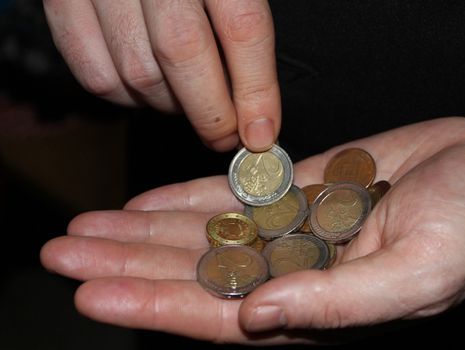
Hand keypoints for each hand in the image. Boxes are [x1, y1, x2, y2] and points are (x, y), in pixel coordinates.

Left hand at [40, 117, 464, 344]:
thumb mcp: (419, 274)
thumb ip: (341, 306)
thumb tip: (259, 316)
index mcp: (318, 308)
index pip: (220, 317)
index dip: (155, 307)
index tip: (94, 296)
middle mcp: (293, 274)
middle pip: (194, 276)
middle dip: (128, 268)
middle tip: (63, 255)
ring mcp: (292, 231)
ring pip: (202, 236)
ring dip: (143, 232)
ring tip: (86, 229)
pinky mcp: (297, 193)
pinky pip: (232, 199)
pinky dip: (187, 200)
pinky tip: (144, 203)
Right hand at [43, 0, 279, 151]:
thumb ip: (242, 22)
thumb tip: (255, 106)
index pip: (243, 27)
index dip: (256, 90)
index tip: (261, 133)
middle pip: (184, 53)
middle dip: (211, 112)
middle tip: (224, 135)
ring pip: (138, 72)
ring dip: (169, 105)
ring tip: (185, 100)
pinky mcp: (61, 0)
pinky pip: (95, 74)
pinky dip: (126, 97)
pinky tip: (145, 88)